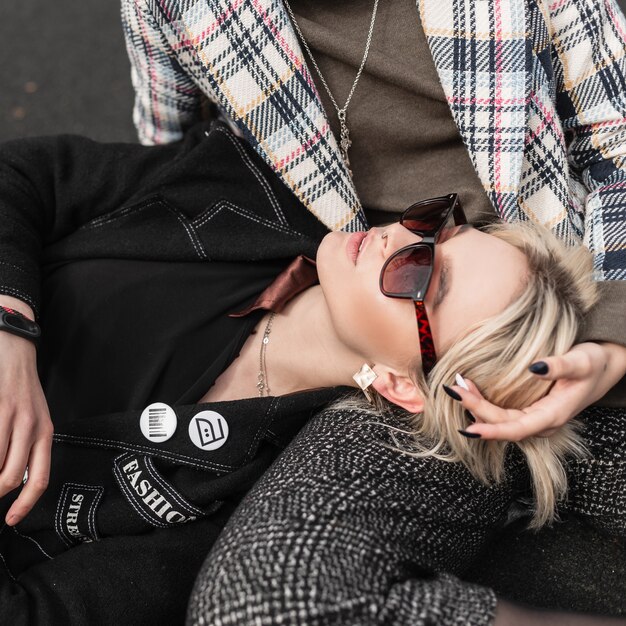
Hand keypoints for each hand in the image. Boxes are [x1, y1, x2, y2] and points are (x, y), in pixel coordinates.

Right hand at [0, 330, 52, 525]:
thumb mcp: (34, 419)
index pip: (39, 478)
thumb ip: (27, 448)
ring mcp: (12, 417)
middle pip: (11, 477)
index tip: (11, 520)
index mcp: (45, 433)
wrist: (14, 354)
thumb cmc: (21, 392)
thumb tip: (14, 480)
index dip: (25, 504)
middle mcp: (32, 427)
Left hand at [448, 342, 625, 440]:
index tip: (469, 429)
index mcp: (553, 415)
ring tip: (456, 388)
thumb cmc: (594, 363)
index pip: (516, 429)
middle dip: (475, 409)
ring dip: (476, 407)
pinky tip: (470, 390)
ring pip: (500, 420)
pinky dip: (484, 403)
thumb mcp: (581, 361)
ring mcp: (535, 419)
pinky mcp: (529, 412)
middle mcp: (542, 422)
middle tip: (453, 389)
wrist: (603, 367)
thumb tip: (534, 368)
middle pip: (502, 424)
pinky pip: (502, 414)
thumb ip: (559, 365)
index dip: (492, 430)